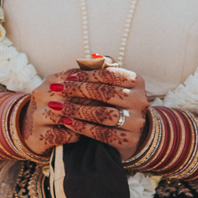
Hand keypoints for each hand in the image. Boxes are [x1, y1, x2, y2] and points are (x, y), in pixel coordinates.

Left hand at [22, 66, 146, 160]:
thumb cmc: (119, 101)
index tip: (67, 77)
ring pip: (103, 114)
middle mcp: (139, 100)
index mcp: (136, 81)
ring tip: (58, 108)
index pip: (109, 74)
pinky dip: (83, 128)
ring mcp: (135, 121)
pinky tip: (68, 123)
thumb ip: (105, 70)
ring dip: (77, 110)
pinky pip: (102, 134)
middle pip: (105, 93)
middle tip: (57, 90)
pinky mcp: (129, 140)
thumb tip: (93, 57)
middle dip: (78, 91)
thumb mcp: (116, 84)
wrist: (136, 131)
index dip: (87, 75)